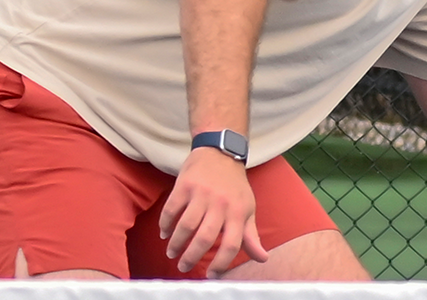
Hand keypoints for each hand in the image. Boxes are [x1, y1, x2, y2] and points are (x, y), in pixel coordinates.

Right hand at [160, 147, 268, 276]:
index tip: (211, 274)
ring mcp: (202, 193)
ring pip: (186, 225)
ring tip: (172, 253)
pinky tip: (164, 233)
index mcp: (239, 212)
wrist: (221, 151)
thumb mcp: (248, 208)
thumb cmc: (235, 185)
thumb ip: (251, 236)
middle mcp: (221, 204)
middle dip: (192, 256)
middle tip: (184, 266)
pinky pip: (172, 208)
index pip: (232, 244)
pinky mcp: (185, 184)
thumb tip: (262, 259)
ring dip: (176, 243)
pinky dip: (165, 223)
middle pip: (205, 237)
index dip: (221, 263)